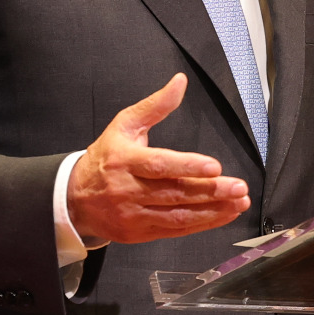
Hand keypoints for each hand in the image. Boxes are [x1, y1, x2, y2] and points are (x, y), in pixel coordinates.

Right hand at [67, 73, 249, 244]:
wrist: (74, 199)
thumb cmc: (105, 157)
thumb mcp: (125, 125)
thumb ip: (155, 105)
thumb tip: (180, 82)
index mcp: (125, 161)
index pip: (160, 165)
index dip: (188, 166)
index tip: (215, 167)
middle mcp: (128, 190)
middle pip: (174, 192)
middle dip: (210, 191)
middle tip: (239, 188)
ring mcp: (133, 215)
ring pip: (178, 216)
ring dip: (212, 211)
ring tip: (239, 203)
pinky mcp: (139, 233)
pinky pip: (175, 230)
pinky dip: (202, 224)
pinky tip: (223, 215)